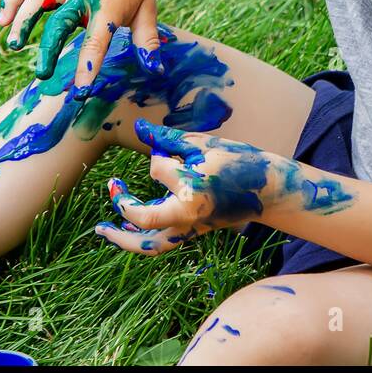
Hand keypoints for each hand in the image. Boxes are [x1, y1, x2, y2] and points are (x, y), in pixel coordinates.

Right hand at [0, 0, 163, 86]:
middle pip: (61, 22)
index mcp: (109, 6)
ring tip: (12, 44)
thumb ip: (147, 41)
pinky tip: (2, 18)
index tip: (80, 90)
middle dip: (49, 48)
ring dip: (23, 20)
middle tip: (42, 74)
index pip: (97, 41)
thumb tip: (156, 71)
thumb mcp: (148, 7)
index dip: (88, 65)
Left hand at [92, 119, 289, 254]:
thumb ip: (169, 138)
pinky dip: (141, 237)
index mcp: (192, 190)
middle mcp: (188, 215)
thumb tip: (139, 128)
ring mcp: (190, 229)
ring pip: (149, 245)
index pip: (158, 169)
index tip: (168, 148)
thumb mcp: (204, 144)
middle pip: (143, 220)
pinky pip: (161, 242)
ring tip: (102, 228)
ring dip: (123, 238)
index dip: (159, 155)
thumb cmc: (238, 161)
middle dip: (122, 204)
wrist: (269, 189)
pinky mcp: (192, 233)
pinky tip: (127, 227)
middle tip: (112, 185)